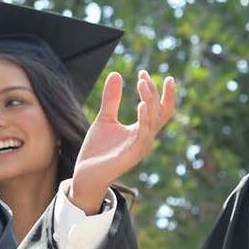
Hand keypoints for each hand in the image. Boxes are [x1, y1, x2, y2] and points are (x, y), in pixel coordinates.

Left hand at [70, 71, 177, 214]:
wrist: (85, 174)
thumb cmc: (98, 150)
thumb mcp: (105, 119)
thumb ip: (111, 99)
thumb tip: (117, 73)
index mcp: (142, 131)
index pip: (161, 110)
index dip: (163, 93)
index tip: (157, 75)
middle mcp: (145, 139)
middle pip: (158, 112)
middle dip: (152, 92)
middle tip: (142, 75)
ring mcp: (140, 147)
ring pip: (153, 121)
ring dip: (149, 101)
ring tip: (142, 83)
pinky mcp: (131, 155)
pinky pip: (142, 135)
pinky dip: (144, 119)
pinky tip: (141, 105)